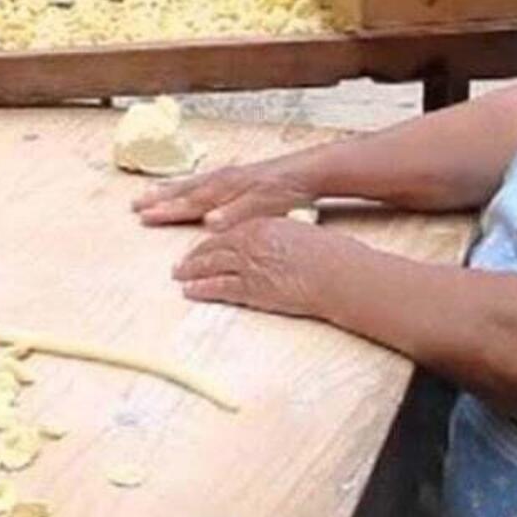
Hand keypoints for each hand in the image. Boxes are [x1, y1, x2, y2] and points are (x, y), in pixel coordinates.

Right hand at [132, 157, 313, 229]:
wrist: (305, 171)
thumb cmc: (285, 192)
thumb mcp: (262, 208)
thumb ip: (234, 215)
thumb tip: (208, 222)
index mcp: (224, 189)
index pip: (189, 203)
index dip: (166, 211)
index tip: (143, 216)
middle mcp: (220, 180)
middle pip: (183, 191)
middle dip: (159, 198)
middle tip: (134, 204)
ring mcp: (226, 175)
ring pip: (190, 183)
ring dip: (168, 189)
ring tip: (149, 192)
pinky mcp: (234, 175)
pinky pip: (200, 179)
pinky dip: (186, 184)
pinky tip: (184, 187)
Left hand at [171, 218, 358, 318]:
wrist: (338, 273)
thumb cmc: (328, 255)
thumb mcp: (299, 236)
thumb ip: (278, 239)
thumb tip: (271, 246)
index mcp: (262, 225)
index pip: (228, 231)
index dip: (210, 240)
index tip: (199, 246)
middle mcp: (250, 241)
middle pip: (213, 247)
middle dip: (193, 256)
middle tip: (178, 264)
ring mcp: (249, 264)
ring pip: (210, 266)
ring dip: (191, 271)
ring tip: (178, 276)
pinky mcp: (251, 287)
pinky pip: (219, 287)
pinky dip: (201, 289)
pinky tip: (190, 291)